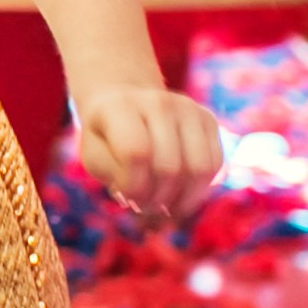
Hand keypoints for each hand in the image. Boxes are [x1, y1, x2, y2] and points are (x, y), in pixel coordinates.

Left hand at [74, 83, 221, 224]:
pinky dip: (198, 190)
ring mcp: (187, 107)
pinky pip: (214, 165)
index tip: (124, 197)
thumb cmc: (107, 137)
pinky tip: (178, 195)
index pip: (136, 153)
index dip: (134, 187)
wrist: (126, 105)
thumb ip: (112, 175)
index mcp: (121, 106)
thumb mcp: (93, 156)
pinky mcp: (208, 118)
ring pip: (199, 169)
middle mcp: (158, 101)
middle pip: (169, 167)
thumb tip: (142, 192)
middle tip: (142, 205)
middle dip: (155, 199)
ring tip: (162, 205)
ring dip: (181, 200)